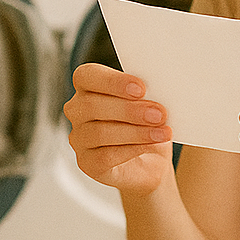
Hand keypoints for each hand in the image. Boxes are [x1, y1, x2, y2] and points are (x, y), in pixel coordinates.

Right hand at [64, 63, 173, 196]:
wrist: (151, 161)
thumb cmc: (147, 124)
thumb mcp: (150, 104)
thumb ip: (146, 95)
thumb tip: (157, 92)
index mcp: (89, 87)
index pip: (87, 76)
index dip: (113, 81)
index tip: (142, 88)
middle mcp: (77, 111)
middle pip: (92, 105)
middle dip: (129, 110)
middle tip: (159, 114)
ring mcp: (79, 138)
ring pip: (100, 133)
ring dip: (136, 132)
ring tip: (161, 133)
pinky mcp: (86, 163)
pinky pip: (105, 156)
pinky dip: (132, 149)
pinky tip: (150, 146)